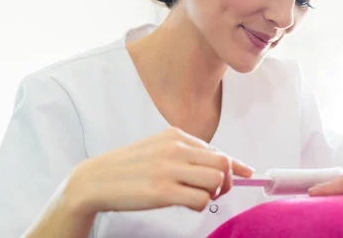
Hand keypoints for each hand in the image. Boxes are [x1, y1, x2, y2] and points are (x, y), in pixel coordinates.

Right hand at [63, 127, 253, 215]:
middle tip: (216, 192)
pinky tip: (187, 204)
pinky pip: (200, 199)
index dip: (235, 164)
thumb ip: (186, 154)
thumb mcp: (158, 149)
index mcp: (176, 136)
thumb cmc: (130, 167)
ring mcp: (169, 169)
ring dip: (213, 194)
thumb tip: (220, 165)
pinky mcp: (162, 191)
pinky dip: (200, 205)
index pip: (217, 150)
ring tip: (198, 198)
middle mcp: (175, 148)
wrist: (96, 179)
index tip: (247, 173)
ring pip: (216, 181)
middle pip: (222, 164)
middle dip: (227, 181)